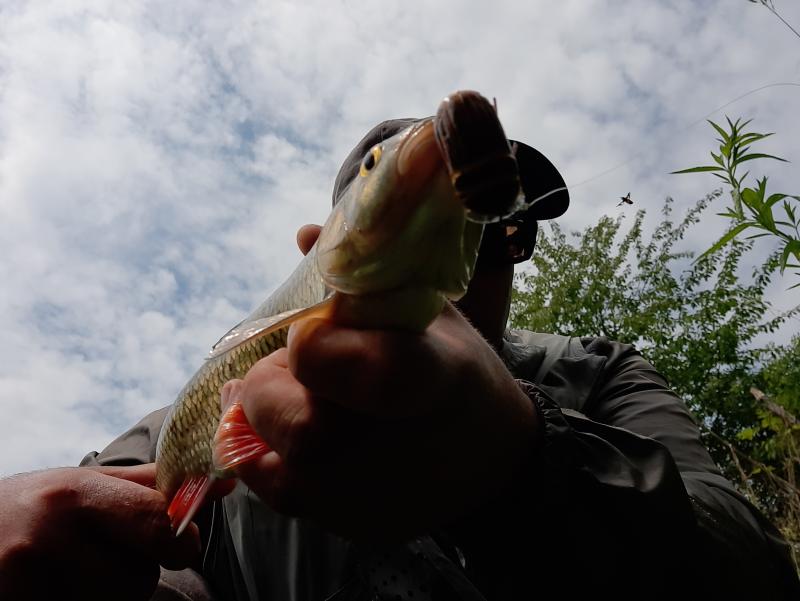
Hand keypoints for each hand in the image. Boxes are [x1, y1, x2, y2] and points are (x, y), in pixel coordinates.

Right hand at [0, 464, 199, 600]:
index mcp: (76, 494)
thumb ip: (154, 486)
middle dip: (142, 571)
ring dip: (111, 595)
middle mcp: (49, 537)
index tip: (179, 543)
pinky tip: (61, 588)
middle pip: (139, 578)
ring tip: (78, 570)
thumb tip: (223, 483)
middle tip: (116, 556)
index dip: (182, 539)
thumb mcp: (88, 484)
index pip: (158, 523)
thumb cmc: (37, 507)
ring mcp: (27, 581)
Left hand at [224, 225, 540, 540]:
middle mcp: (389, 448)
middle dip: (276, 380)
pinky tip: (293, 426)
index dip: (313, 346)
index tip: (317, 331)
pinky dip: (265, 451)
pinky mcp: (346, 526)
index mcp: (426, 379)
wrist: (491, 461)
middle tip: (302, 367)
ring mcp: (364, 497)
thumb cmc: (459, 375)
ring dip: (268, 413)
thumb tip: (305, 234)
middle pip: (287, 413)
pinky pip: (270, 486)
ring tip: (301, 394)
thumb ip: (367, 277)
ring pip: (266, 452)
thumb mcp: (429, 313)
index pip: (338, 363)